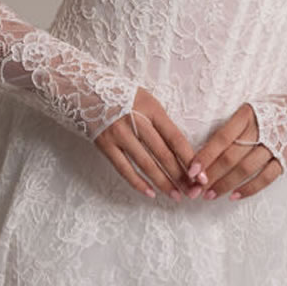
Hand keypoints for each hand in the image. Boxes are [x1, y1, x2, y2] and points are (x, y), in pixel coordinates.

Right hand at [93, 87, 197, 201]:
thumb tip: (180, 150)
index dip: (189, 158)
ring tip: (175, 195)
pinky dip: (138, 183)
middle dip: (180, 175)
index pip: (175, 137)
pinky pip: (124, 168)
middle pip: (163, 154)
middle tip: (192, 190)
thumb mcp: (146, 101)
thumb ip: (161, 122)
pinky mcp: (105, 145)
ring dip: (162, 183)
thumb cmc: (122, 96)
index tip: (200, 174)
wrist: (85, 90)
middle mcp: (136, 121)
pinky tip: (150, 193)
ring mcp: (119, 134)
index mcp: (151, 109)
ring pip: (146, 164)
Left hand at [185, 102, 282, 202]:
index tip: (192, 170)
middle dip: (211, 175)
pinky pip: (265, 178)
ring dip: (226, 184)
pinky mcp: (286, 159)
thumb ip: (232, 128)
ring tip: (210, 194)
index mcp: (247, 115)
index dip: (206, 155)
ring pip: (245, 169)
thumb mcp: (250, 110)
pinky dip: (249, 188)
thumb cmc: (272, 111)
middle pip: (231, 156)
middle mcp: (261, 130)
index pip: (222, 138)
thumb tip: (205, 151)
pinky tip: (234, 196)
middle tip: (196, 188)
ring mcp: (274, 146)